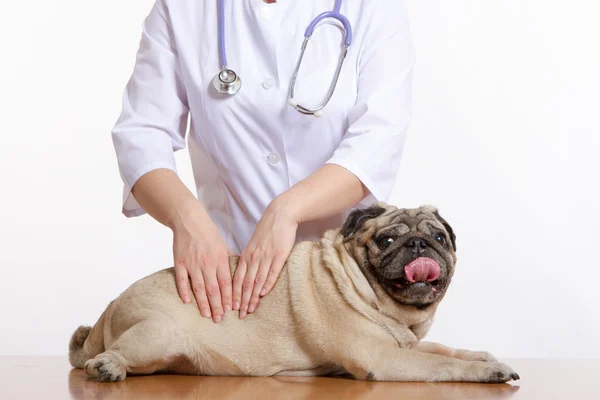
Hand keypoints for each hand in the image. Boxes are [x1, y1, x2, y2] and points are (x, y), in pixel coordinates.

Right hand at [171, 204, 232, 323]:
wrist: (189, 221)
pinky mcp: (179, 262)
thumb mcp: (223, 246)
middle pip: (213, 289)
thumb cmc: (208, 234)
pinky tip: (187, 302)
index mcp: (220, 259)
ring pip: (198, 287)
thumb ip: (230, 261)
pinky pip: (182, 280)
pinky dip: (184, 291)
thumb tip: (240, 274)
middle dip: (217, 306)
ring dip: (203, 303)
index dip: (229, 297)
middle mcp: (207, 263)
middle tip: (219, 320)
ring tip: (206, 315)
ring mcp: (192, 263)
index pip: (226, 283)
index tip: (231, 310)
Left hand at [233, 199, 297, 317]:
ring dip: (253, 296)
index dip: (234, 294)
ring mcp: (266, 257)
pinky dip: (267, 284)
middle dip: (242, 300)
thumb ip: (250, 258)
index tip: (232, 307)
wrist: (280, 215)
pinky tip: (263, 294)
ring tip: (250, 309)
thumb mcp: (254, 244)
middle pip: (246, 283)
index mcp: (247, 255)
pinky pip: (272, 272)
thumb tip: (246, 273)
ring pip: (257, 280)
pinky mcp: (279, 255)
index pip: (238, 278)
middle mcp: (254, 257)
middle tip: (240, 314)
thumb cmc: (268, 230)